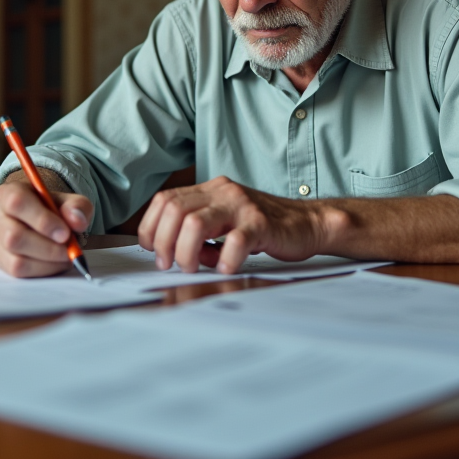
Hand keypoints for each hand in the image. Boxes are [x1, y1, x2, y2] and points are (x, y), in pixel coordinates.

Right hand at [0, 175, 92, 277]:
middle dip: (47, 248)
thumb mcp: (68, 201)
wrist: (36, 217)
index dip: (42, 220)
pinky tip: (53, 263)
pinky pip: (16, 272)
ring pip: (15, 260)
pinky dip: (41, 271)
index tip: (65, 234)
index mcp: (7, 192)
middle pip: (14, 237)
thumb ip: (77, 207)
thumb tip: (77, 221)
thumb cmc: (50, 208)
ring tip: (64, 257)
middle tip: (69, 251)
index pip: (17, 203)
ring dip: (46, 263)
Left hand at [137, 176, 325, 274]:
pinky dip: (224, 259)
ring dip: (185, 251)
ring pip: (195, 223)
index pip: (165, 200)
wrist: (307, 223)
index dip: (150, 226)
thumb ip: (200, 234)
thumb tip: (173, 253)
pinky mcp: (262, 224)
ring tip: (192, 268)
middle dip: (164, 242)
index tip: (152, 250)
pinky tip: (225, 268)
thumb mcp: (225, 224)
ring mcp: (242, 206)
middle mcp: (223, 192)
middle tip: (169, 264)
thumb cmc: (264, 227)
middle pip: (174, 211)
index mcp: (210, 190)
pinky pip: (235, 241)